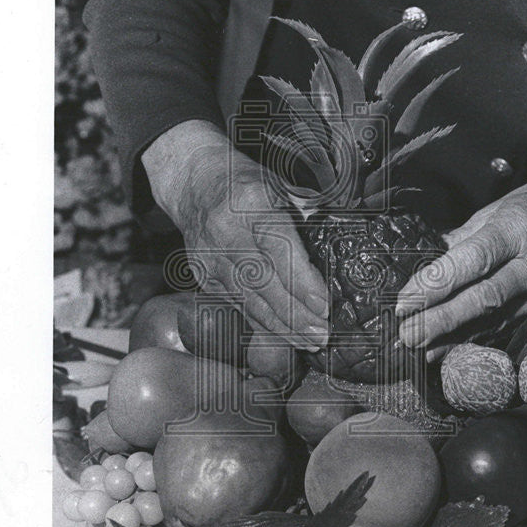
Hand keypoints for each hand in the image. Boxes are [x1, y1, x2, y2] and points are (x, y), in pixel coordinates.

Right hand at [143, 121, 328, 350]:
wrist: (193, 183)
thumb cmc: (245, 183)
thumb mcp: (280, 186)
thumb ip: (306, 216)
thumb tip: (334, 249)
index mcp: (252, 204)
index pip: (280, 250)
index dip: (303, 283)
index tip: (325, 306)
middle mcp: (227, 233)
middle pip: (264, 283)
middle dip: (296, 315)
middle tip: (323, 336)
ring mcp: (212, 258)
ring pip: (250, 301)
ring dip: (282, 327)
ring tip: (309, 342)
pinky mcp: (205, 277)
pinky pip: (237, 305)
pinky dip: (262, 324)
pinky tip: (284, 337)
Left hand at [396, 164, 526, 358]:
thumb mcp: (498, 209)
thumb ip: (463, 240)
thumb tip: (425, 265)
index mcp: (519, 228)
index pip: (473, 259)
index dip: (436, 283)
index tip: (404, 300)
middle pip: (484, 298)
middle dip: (440, 320)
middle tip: (407, 334)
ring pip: (496, 321)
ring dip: (455, 338)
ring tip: (420, 347)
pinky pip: (511, 329)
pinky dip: (479, 342)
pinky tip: (451, 351)